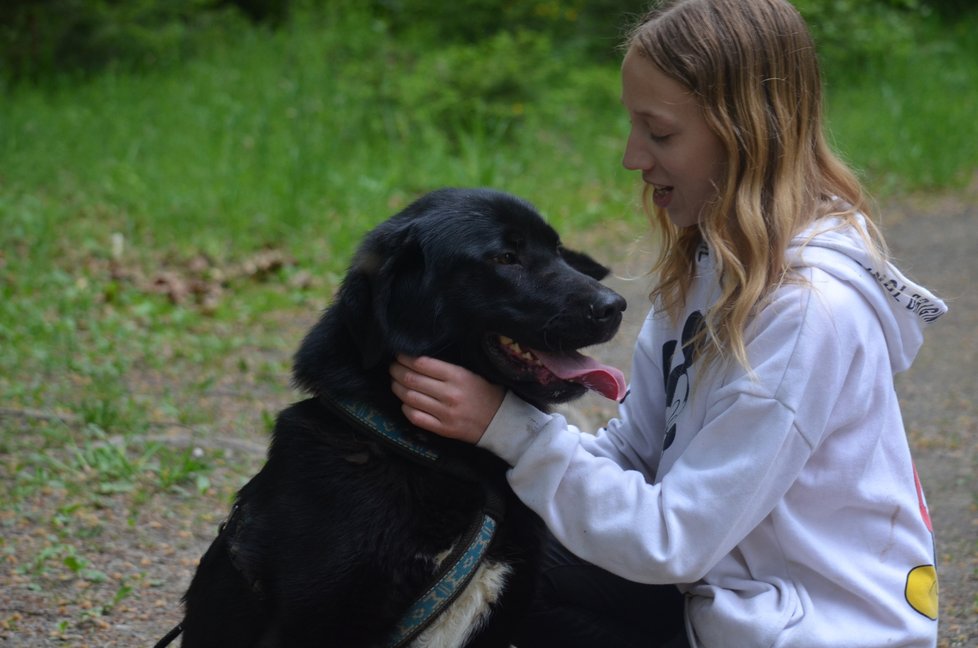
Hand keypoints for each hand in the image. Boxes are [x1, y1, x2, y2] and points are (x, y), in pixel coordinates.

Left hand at [390, 355, 504, 443]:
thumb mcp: (470, 373)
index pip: (422, 363)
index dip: (405, 358)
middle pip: (412, 380)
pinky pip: (416, 418)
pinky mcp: (443, 430)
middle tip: (392, 368)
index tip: (399, 355)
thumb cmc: (486, 392)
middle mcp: (450, 394)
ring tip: (395, 382)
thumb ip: (447, 368)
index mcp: (458, 376)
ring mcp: (445, 413)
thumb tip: (418, 360)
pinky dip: (406, 408)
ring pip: (410, 398)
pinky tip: (405, 402)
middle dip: (396, 371)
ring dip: (397, 388)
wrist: (501, 421)